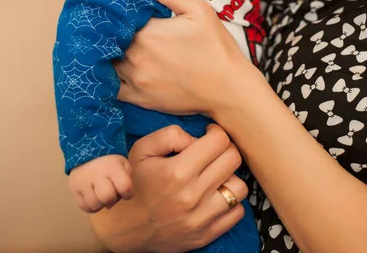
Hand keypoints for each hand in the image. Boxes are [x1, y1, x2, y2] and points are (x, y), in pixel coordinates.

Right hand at [69, 154, 132, 212]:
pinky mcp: (73, 188)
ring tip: (101, 194)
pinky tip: (94, 196)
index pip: (124, 187)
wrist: (87, 149)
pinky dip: (91, 206)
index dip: (128, 193)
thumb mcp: (123, 163)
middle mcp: (96, 174)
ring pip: (95, 205)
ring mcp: (82, 182)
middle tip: (111, 192)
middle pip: (107, 198)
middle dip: (112, 199)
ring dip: (101, 203)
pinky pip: (84, 207)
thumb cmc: (109, 160)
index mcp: (112, 166)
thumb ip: (126, 179)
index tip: (126, 191)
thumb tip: (116, 198)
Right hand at [96, 124, 247, 252]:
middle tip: (214, 150)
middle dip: (226, 149)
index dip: (216, 132)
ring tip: (216, 174)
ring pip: (239, 187)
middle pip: (233, 160)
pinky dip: (230, 200)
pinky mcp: (206, 235)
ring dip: (230, 176)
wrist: (127, 226)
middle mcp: (192, 195)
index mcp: (177, 171)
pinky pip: (236, 212)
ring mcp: (201, 218)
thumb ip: (171, 135)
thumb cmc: (136, 182)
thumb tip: (198, 138)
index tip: (209, 134)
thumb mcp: (143, 149)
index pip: (219, 141)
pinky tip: (215, 194)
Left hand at [114, 0, 249, 116]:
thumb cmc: (215, 46)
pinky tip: (111, 71)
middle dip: (109, 32)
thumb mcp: (197, 10)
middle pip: (109, 41)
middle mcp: (135, 57)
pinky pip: (113, 90)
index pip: (118, 18)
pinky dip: (107, 79)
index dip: (115, 12)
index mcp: (147, 33)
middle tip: (110, 24)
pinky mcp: (141, 99)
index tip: (115, 7)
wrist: (228, 88)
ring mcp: (136, 81)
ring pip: (107, 64)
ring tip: (109, 45)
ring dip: (106, 54)